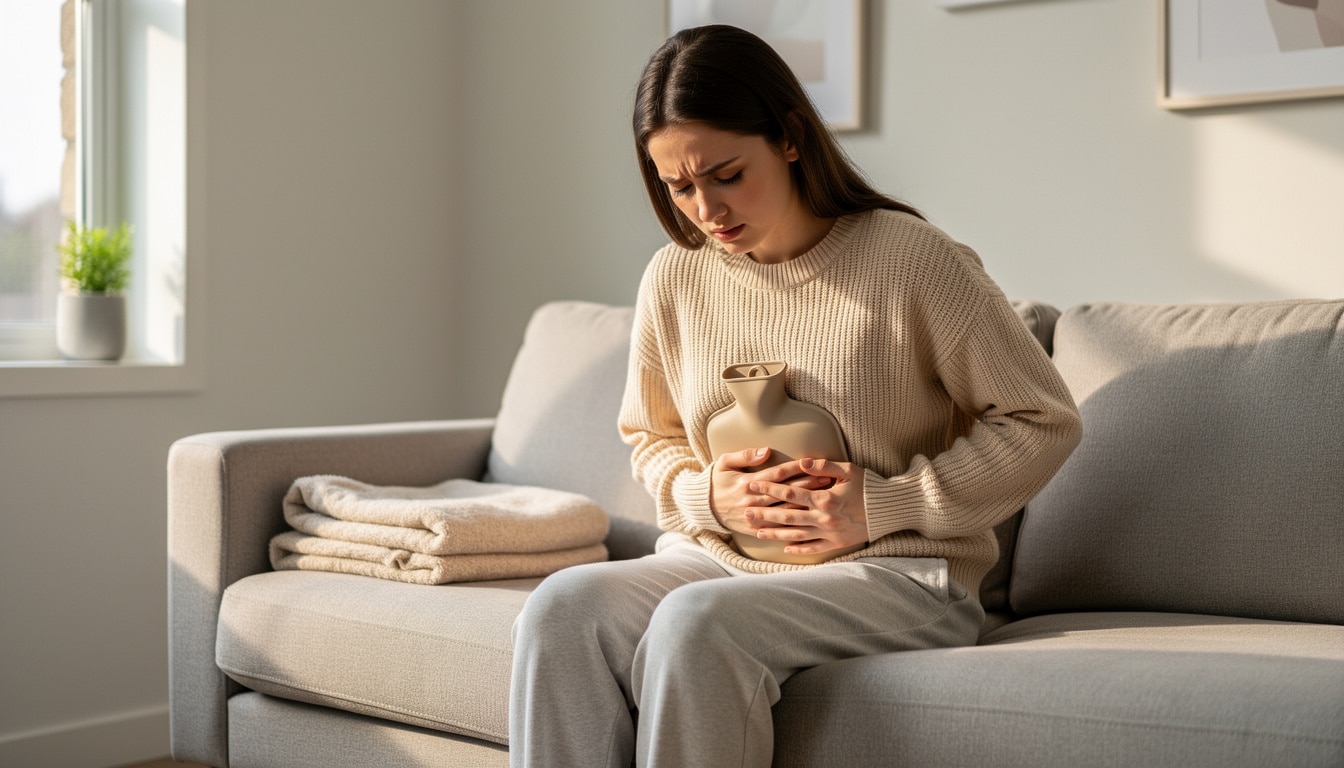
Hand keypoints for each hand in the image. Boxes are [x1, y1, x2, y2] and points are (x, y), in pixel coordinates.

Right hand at [710, 448, 830, 535]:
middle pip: (786, 493)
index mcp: (746, 483)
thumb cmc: (716, 481)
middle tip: (827, 479)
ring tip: (824, 498)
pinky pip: (777, 528)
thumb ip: (746, 455)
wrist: (703, 507)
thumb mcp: (725, 462)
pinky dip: (794, 524)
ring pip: (785, 510)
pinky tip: (809, 521)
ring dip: (806, 504)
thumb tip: (767, 450)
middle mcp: (752, 500)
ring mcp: (754, 516)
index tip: (813, 463)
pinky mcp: (754, 528)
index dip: (797, 468)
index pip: (777, 474)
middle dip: (808, 485)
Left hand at [744, 458, 867, 555]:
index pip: (790, 493)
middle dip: (764, 514)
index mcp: (825, 498)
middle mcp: (824, 518)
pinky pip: (813, 548)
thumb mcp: (848, 470)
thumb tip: (802, 461)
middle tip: (745, 512)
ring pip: (795, 535)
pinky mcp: (837, 544)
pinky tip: (784, 548)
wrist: (891, 509)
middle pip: (787, 517)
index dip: (770, 489)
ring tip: (757, 532)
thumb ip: (823, 466)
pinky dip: (798, 549)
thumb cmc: (870, 486)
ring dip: (774, 534)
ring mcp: (829, 533)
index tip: (753, 486)